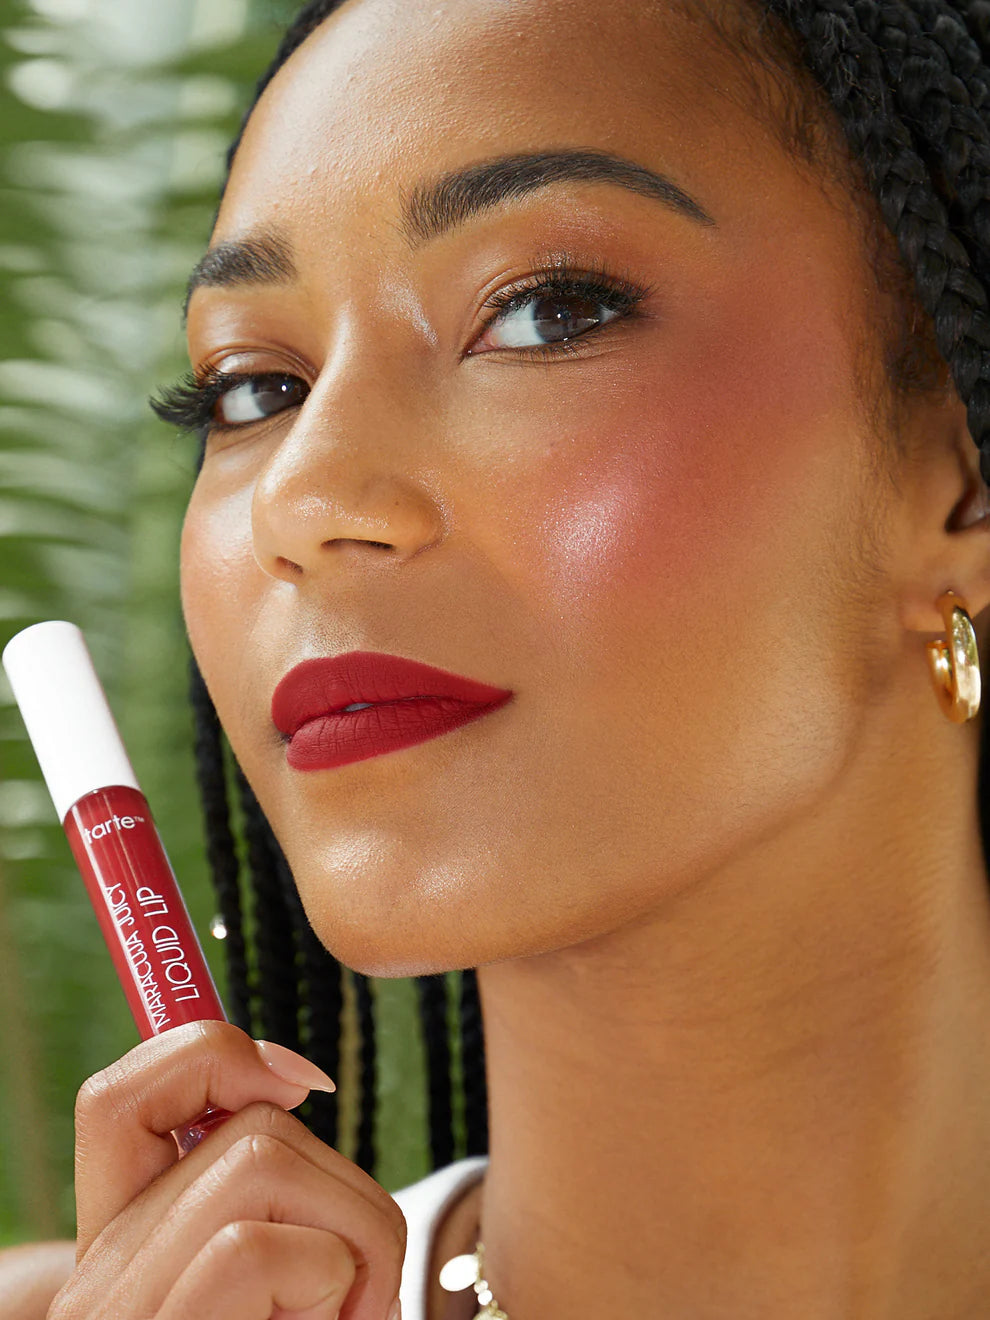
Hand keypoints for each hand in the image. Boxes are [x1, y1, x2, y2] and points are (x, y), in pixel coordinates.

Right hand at [48, 1020, 405, 1318]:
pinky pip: (248, 1248)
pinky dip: (330, 1282)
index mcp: (127, 1251)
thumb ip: (270, 1200)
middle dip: (350, 1189)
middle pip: (248, 1126)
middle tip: (372, 1283)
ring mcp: (116, 1311)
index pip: (118, 1097)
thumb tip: (293, 1078)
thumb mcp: (285, 1285)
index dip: (213, 1052)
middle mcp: (101, 1277)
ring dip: (356, 1235)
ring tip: (359, 1313)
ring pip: (259, 1160)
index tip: (306, 1084)